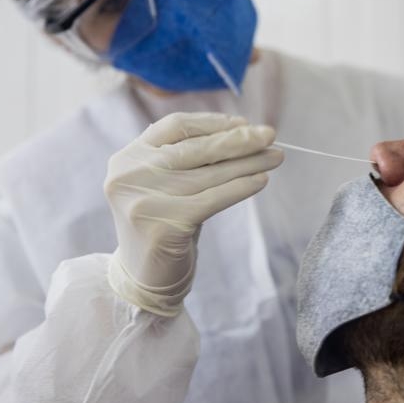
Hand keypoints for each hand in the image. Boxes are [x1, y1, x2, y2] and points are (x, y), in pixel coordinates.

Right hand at [104, 112, 283, 315]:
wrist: (145, 279)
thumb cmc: (165, 224)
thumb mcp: (169, 184)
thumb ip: (191, 159)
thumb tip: (244, 133)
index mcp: (128, 157)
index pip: (174, 126)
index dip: (212, 123)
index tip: (244, 124)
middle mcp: (129, 175)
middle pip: (195, 148)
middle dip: (238, 140)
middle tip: (270, 135)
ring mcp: (144, 201)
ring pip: (209, 174)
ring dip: (248, 163)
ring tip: (275, 157)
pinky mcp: (164, 225)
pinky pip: (214, 199)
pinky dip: (241, 188)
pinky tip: (262, 180)